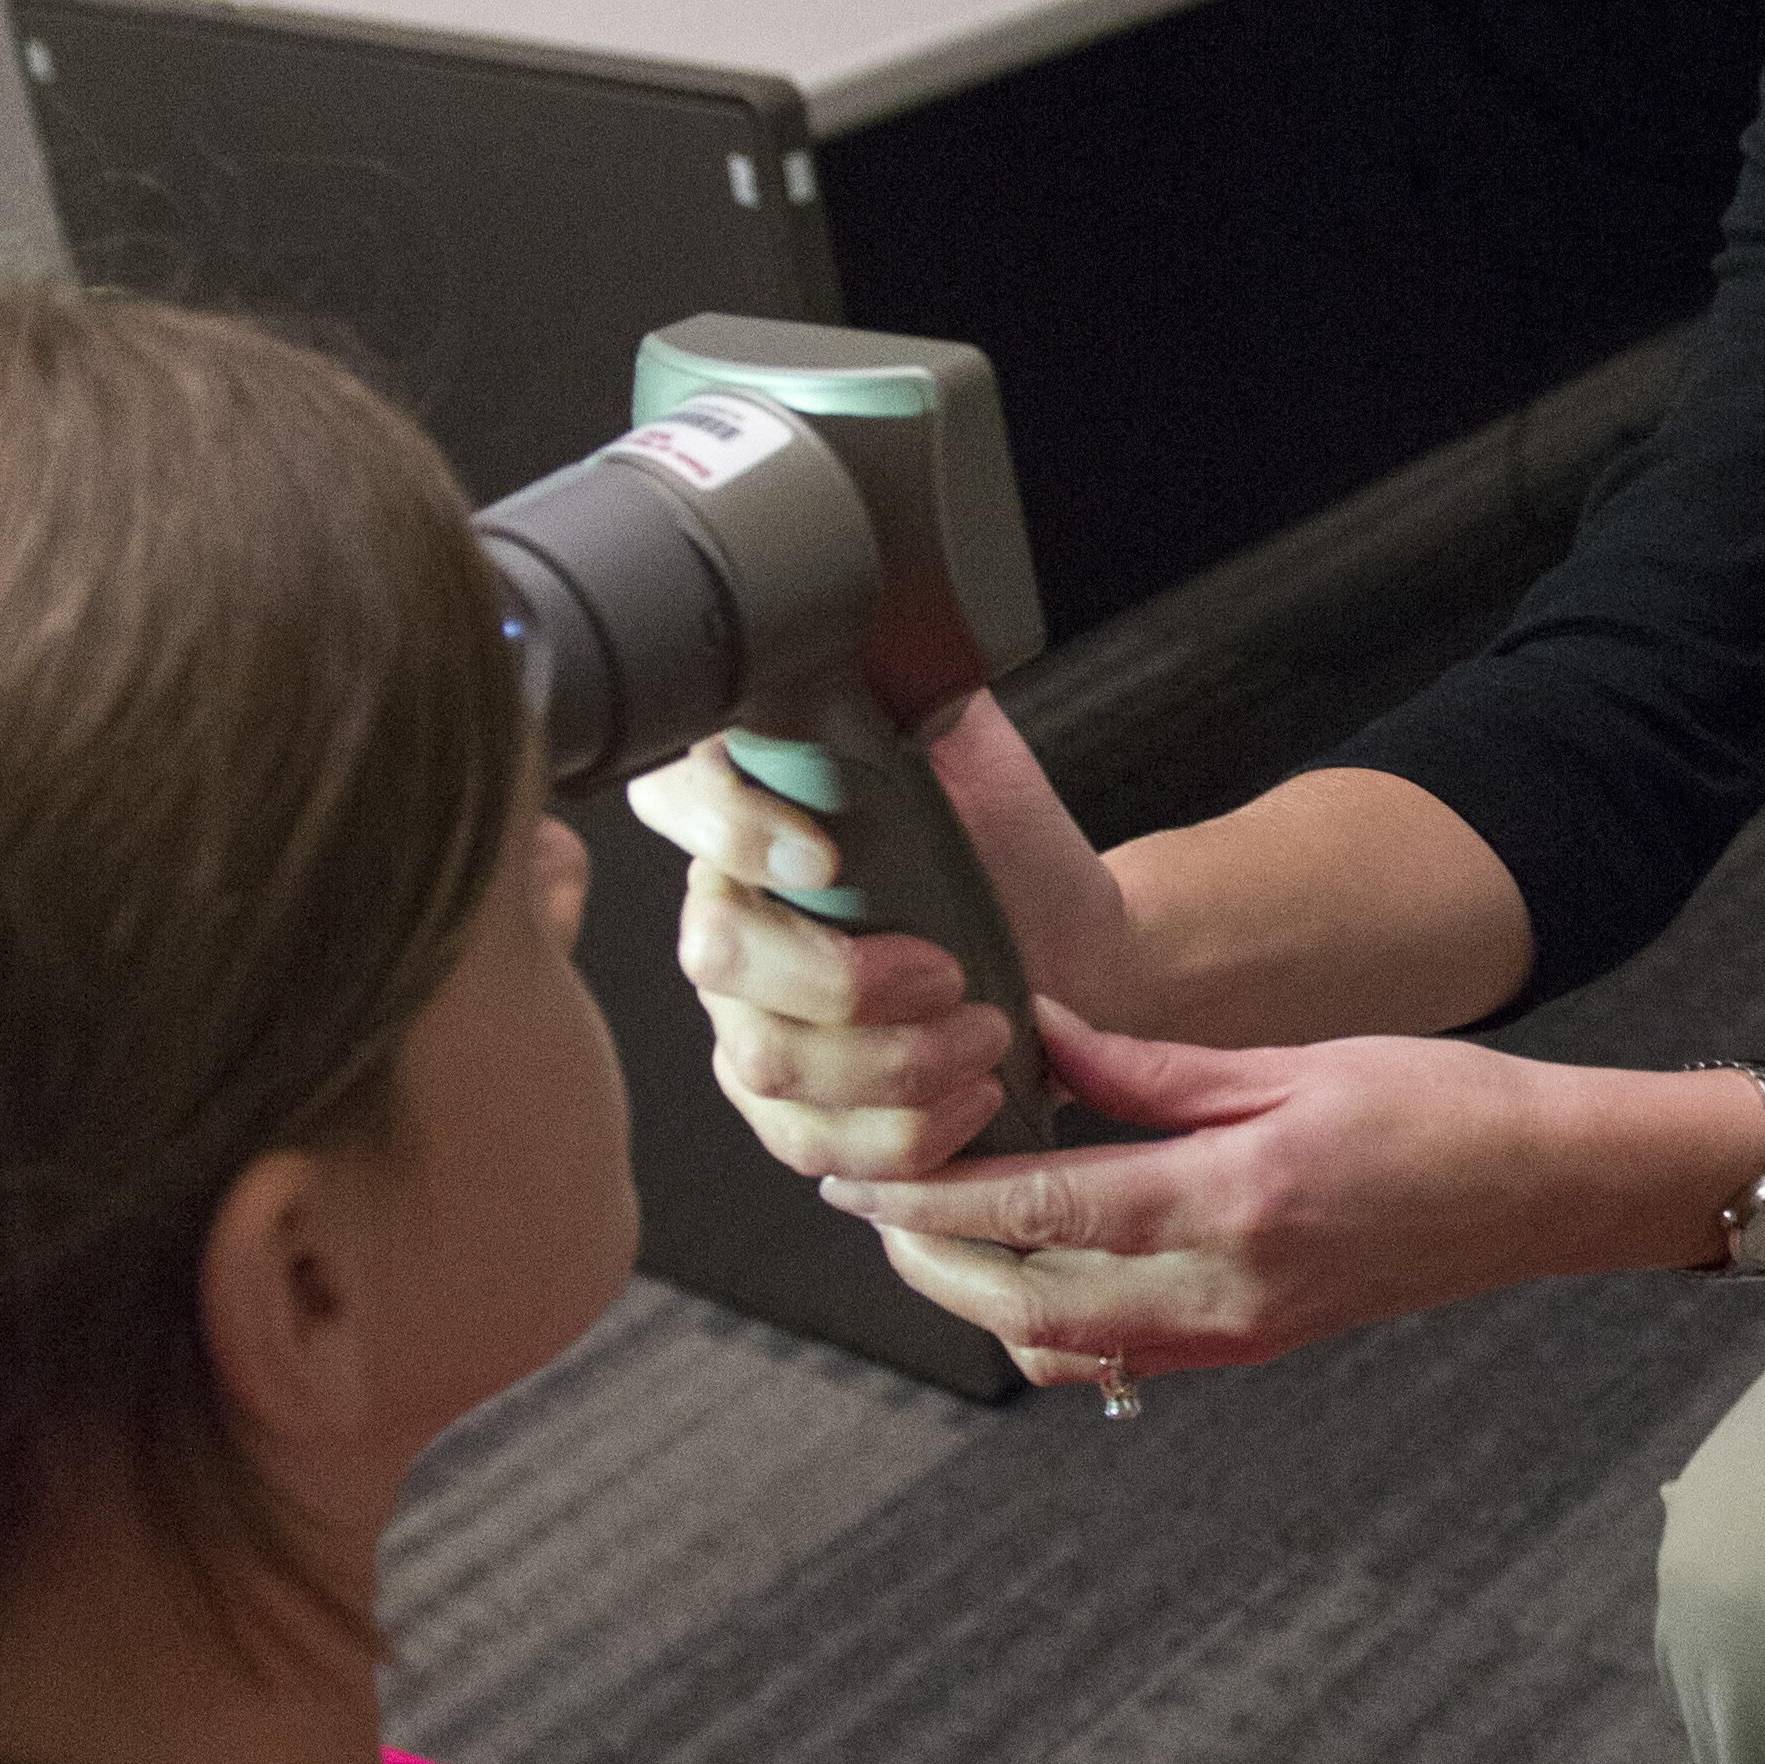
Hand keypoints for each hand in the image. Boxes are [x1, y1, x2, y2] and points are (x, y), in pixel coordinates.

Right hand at [627, 694, 1135, 1184]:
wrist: (1083, 960)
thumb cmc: (1013, 858)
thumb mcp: (971, 750)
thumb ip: (914, 681)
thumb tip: (896, 618)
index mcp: (752, 814)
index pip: (682, 797)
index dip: (736, 829)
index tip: (827, 856)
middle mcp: (732, 917)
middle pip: (719, 960)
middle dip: (842, 984)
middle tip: (951, 979)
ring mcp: (753, 1021)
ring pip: (766, 1066)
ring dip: (889, 1071)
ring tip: (984, 1046)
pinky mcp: (796, 1111)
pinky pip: (807, 1145)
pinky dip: (898, 1139)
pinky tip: (964, 1108)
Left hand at [819, 1003, 1749, 1395]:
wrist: (1547, 1190)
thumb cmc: (1441, 1107)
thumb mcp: (1291, 1062)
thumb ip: (1150, 1067)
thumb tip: (1034, 1039)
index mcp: (1238, 1198)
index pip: (1047, 1208)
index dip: (938, 1198)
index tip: (862, 1173)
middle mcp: (1232, 1287)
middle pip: (1031, 1300)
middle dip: (931, 1261)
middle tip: (868, 1206)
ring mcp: (1243, 1333)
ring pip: (1064, 1344)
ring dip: (979, 1300)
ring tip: (929, 1237)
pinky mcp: (1255, 1348)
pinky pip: (1121, 1356)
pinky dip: (1050, 1325)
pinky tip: (1025, 1270)